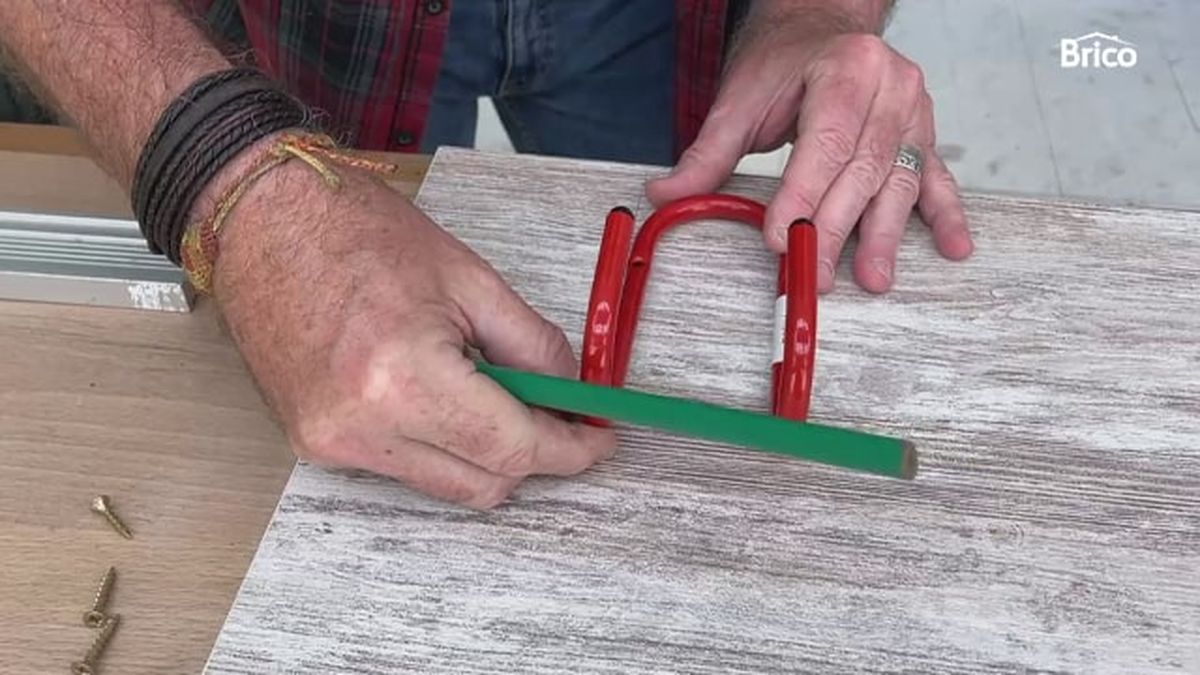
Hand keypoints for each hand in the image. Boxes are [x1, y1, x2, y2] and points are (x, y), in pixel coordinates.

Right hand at [209, 158, 615, 507]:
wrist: (260, 218)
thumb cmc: (353, 229)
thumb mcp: (469, 277)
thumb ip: (533, 345)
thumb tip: (574, 393)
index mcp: (403, 377)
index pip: (512, 448)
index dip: (568, 450)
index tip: (596, 442)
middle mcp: (361, 426)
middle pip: (483, 484)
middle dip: (532, 454)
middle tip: (557, 412)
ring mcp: (331, 442)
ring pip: (444, 484)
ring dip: (483, 449)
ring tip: (484, 383)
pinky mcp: (313, 444)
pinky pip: (403, 466)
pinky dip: (438, 442)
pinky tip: (440, 390)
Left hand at [647, 5, 971, 292]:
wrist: (822, 24)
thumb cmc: (785, 62)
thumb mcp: (739, 98)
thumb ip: (707, 151)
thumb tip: (664, 195)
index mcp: (846, 67)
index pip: (825, 142)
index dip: (803, 194)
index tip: (780, 238)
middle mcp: (891, 86)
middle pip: (864, 168)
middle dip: (836, 228)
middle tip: (815, 273)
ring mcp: (914, 111)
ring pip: (900, 179)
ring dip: (886, 233)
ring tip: (874, 277)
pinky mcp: (924, 134)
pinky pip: (936, 178)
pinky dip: (945, 215)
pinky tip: (954, 247)